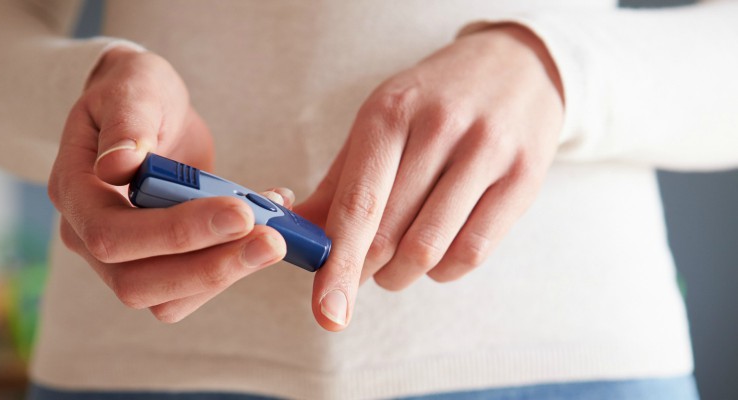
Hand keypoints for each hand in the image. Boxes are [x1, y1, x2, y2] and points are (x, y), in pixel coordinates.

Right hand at [48, 48, 289, 322]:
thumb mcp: (135, 88)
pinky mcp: (160, 263)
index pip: (112, 234)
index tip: (240, 213)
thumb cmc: (137, 92)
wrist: (147, 110)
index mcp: (74, 193)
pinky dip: (234, 264)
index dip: (175, 232)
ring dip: (227, 273)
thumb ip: (128, 123)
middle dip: (210, 267)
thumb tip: (117, 165)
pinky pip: (193, 286)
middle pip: (136, 284)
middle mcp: (88, 237)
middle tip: (272, 241)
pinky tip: (271, 226)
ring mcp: (122, 258)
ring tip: (277, 234)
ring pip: (167, 299)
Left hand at [296, 25, 564, 330]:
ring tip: (395, 267)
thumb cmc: (432, 103)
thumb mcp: (379, 123)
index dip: (338, 265)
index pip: (357, 204)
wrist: (515, 66)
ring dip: (402, 275)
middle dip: (366, 271)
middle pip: (390, 234)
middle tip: (360, 274)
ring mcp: (487, 150)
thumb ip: (336, 184)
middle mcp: (440, 126)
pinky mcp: (523, 177)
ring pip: (431, 248)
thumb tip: (294, 239)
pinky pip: (474, 251)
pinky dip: (443, 271)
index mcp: (390, 111)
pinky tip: (435, 258)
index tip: (327, 313)